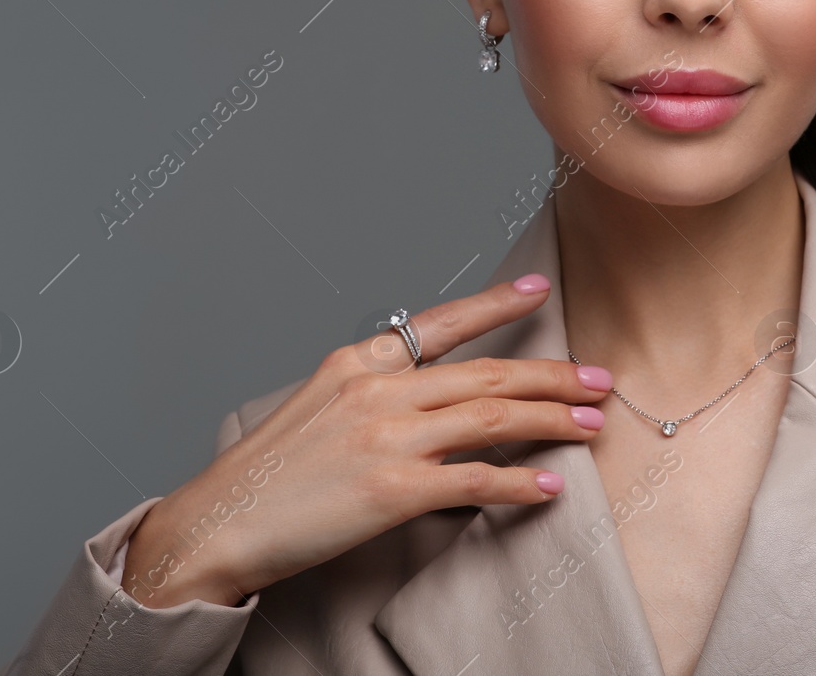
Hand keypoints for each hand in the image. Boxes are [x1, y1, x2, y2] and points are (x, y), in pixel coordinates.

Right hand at [121, 273, 611, 607]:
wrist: (217, 524)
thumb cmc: (265, 475)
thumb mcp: (314, 406)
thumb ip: (370, 389)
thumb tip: (427, 395)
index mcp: (357, 363)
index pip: (441, 323)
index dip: (495, 304)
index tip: (536, 291)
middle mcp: (378, 390)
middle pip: (488, 374)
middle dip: (552, 375)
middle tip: (598, 378)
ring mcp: (388, 438)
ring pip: (494, 419)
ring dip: (552, 420)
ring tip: (591, 423)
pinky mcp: (393, 491)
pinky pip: (477, 480)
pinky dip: (520, 483)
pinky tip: (551, 486)